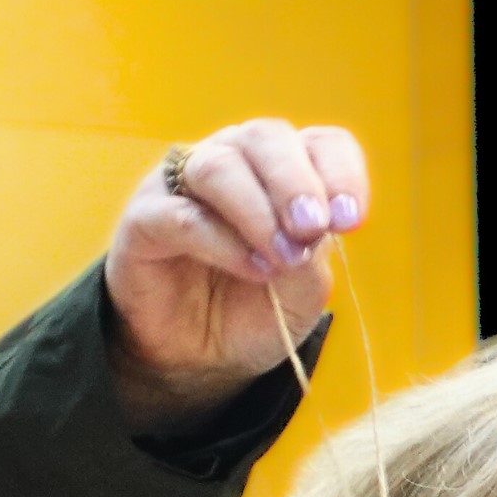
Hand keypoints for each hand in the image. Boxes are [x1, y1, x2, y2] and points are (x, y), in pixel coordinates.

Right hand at [103, 119, 371, 430]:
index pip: (319, 143)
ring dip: (258, 211)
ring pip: (218, 167)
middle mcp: (234, 161)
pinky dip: (222, 241)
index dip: (341, 171)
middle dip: (295, 182)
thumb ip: (311, 256)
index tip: (352, 220)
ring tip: (283, 257)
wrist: (203, 358)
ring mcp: (183, 185)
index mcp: (284, 170)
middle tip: (313, 227)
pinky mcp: (145, 219)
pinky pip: (181, 215)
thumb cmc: (257, 311)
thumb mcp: (302, 292)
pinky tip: (251, 268)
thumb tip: (309, 231)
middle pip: (264, 137)